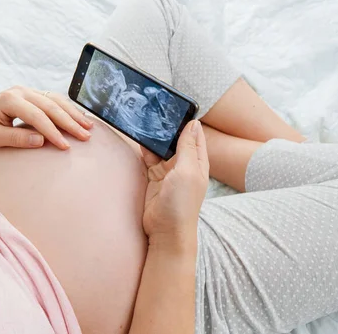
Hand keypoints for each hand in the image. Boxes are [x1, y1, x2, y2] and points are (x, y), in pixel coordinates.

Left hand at [0, 85, 92, 149]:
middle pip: (51, 106)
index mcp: (10, 100)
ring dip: (73, 114)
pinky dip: (68, 108)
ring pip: (56, 100)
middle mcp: (21, 91)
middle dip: (70, 122)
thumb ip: (16, 139)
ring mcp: (28, 90)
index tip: (65, 146)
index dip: (52, 132)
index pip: (37, 117)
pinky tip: (79, 118)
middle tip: (85, 136)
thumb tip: (41, 141)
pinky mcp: (33, 93)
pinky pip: (54, 99)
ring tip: (88, 127)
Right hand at [141, 120, 208, 249]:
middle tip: (156, 109)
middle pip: (176, 139)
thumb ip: (189, 147)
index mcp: (198, 162)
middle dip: (167, 127)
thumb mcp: (188, 171)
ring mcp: (169, 172)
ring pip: (161, 148)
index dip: (187, 120)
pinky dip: (145, 149)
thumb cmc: (181, 204)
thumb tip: (193, 124)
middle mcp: (185, 165)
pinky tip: (139, 138)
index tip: (176, 105)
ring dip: (155, 137)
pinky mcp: (155, 178)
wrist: (166, 232)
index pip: (194, 135)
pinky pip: (149, 159)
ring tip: (145, 119)